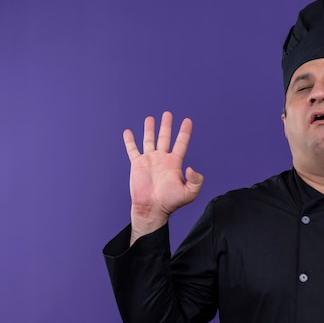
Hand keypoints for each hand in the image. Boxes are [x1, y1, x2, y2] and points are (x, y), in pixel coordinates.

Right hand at [123, 111, 203, 243]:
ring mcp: (149, 160)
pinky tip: (128, 132)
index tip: (187, 120)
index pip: (181, 143)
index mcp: (174, 163)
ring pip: (149, 140)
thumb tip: (191, 167)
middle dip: (167, 126)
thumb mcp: (189, 193)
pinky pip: (133, 150)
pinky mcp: (137, 164)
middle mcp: (162, 159)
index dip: (185, 132)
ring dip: (150, 129)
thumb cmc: (170, 203)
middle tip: (168, 114)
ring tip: (150, 118)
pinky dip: (130, 141)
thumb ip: (195, 180)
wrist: (152, 209)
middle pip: (165, 138)